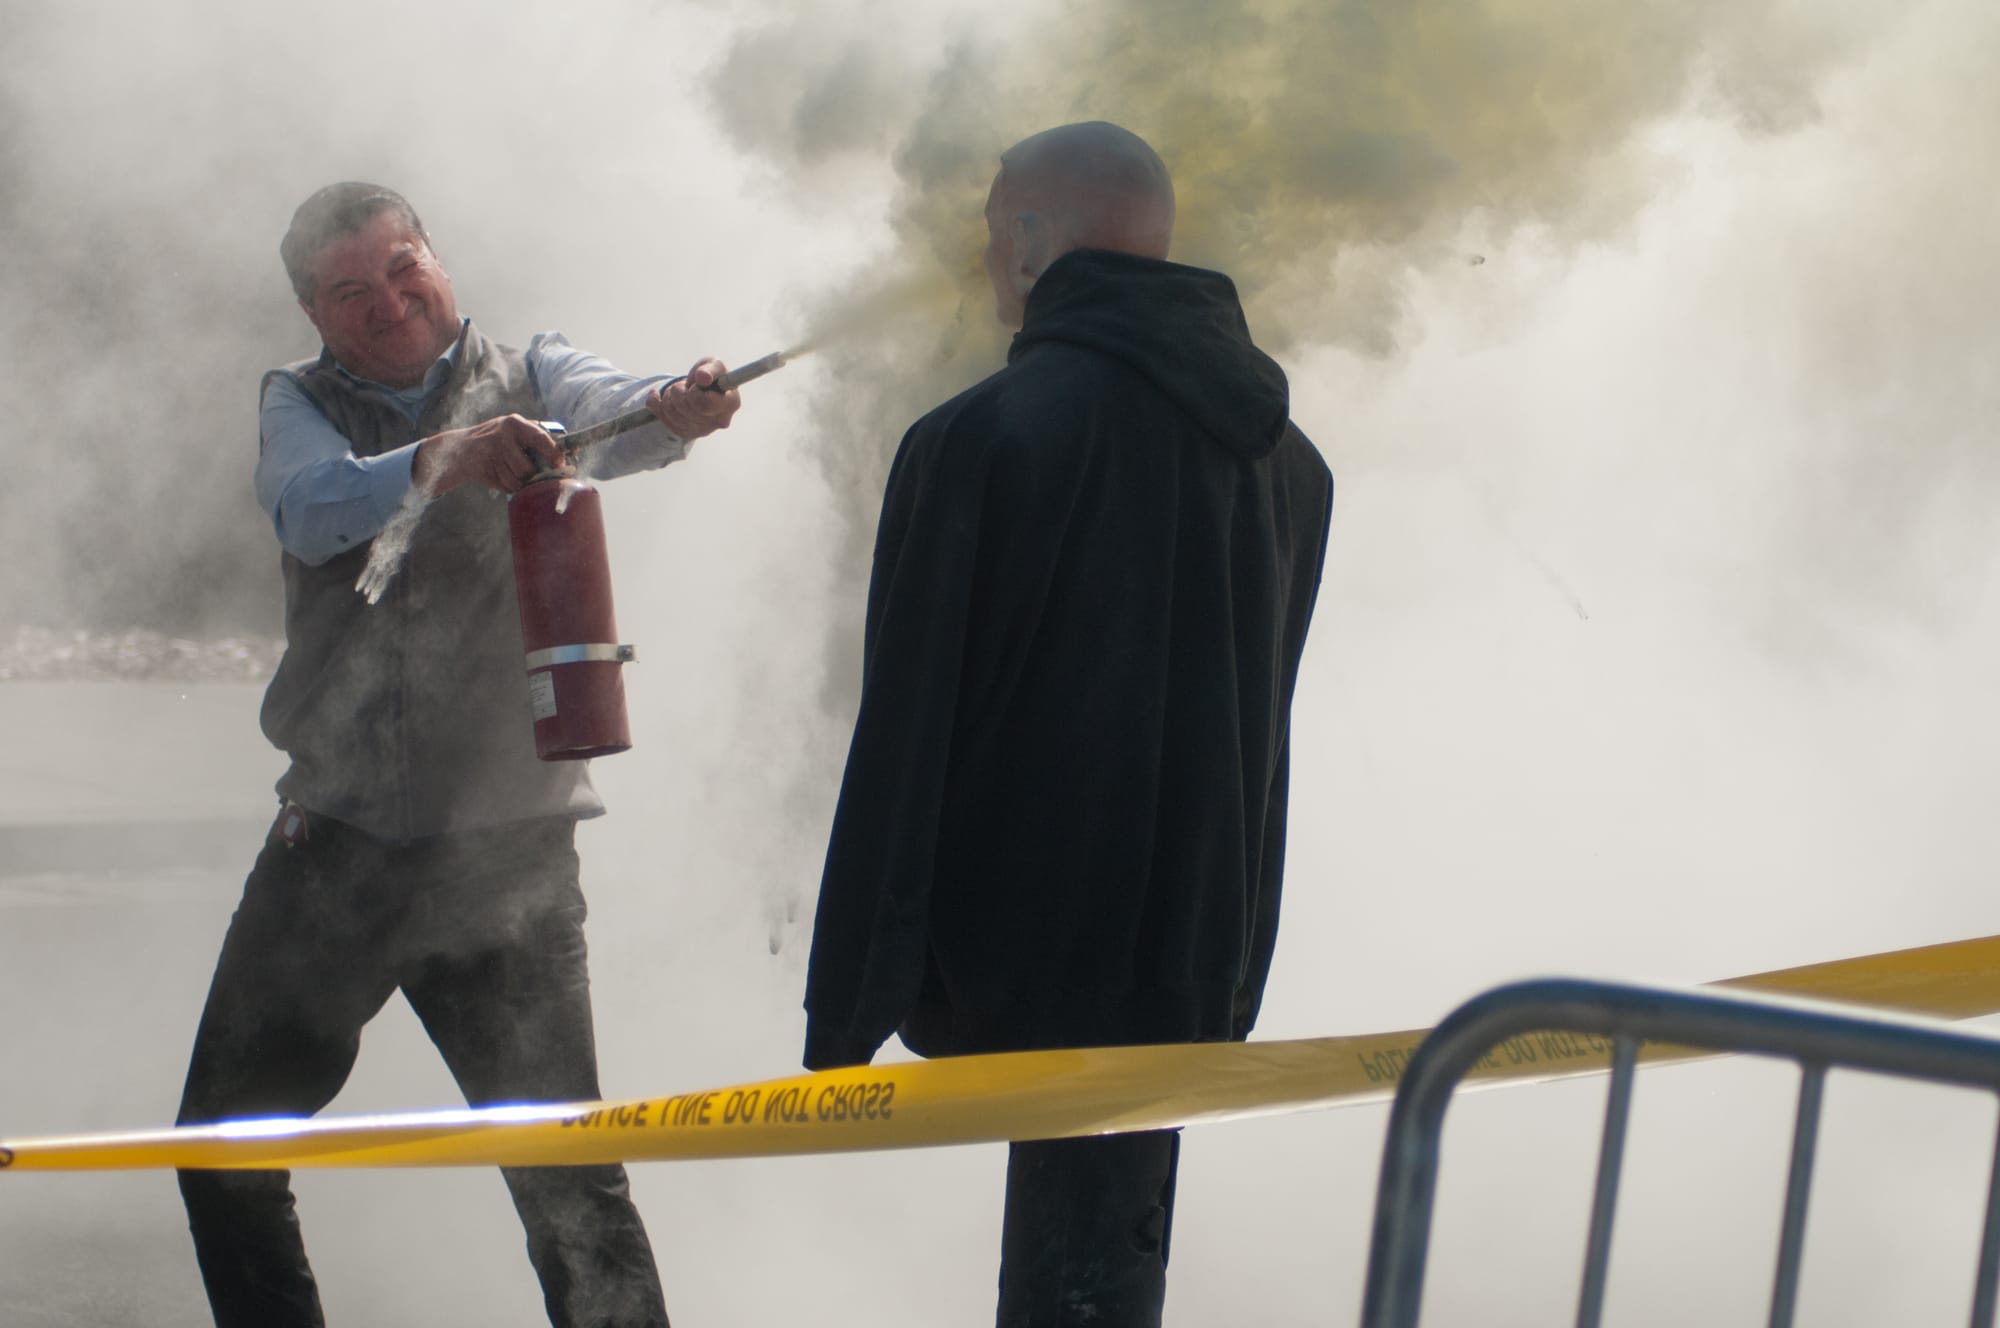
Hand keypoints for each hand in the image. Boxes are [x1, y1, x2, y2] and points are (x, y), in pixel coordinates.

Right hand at [412, 414, 567, 494]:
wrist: (461, 449)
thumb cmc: (498, 439)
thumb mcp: (515, 431)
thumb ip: (538, 437)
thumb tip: (571, 451)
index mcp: (514, 423)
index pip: (540, 438)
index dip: (553, 454)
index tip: (560, 464)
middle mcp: (502, 436)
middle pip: (528, 467)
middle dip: (534, 475)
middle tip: (539, 474)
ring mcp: (492, 454)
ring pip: (517, 479)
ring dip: (520, 482)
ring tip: (515, 472)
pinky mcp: (485, 470)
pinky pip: (508, 486)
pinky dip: (510, 486)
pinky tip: (502, 475)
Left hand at [648, 357, 740, 441]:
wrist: (704, 391)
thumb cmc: (712, 376)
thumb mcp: (713, 365)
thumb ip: (710, 369)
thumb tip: (702, 377)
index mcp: (730, 403)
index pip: (705, 404)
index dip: (695, 392)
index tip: (697, 383)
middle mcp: (719, 421)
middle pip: (686, 408)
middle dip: (679, 391)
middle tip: (685, 385)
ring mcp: (702, 430)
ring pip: (672, 412)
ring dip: (669, 395)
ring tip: (679, 390)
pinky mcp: (686, 433)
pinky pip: (662, 417)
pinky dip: (656, 402)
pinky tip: (659, 395)